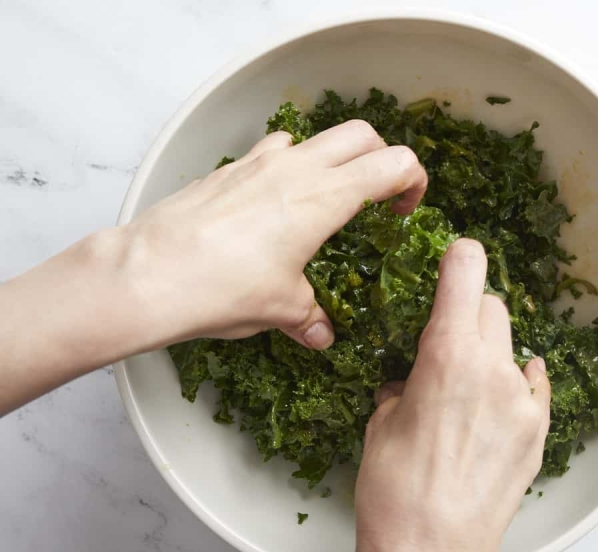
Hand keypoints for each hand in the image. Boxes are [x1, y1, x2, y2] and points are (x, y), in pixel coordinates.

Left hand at [126, 120, 426, 346]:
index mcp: (325, 198)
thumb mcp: (280, 308)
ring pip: (317, 136)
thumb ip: (309, 317)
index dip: (414, 182)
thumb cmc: (222, 288)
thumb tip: (319, 334)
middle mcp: (297, 169)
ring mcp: (260, 162)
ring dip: (335, 158)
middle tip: (376, 198)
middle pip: (363, 135)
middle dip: (381, 160)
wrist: (149, 274)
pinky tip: (276, 201)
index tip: (403, 212)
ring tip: (326, 199)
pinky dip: (290, 163)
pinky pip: (273, 149)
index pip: (395, 164)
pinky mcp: (230, 168)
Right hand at [351, 239, 550, 551]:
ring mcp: (522, 400)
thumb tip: (412, 380)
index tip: (454, 258)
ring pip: (511, 347)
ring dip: (489, 354)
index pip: (466, 271)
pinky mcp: (539, 430)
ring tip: (466, 393)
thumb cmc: (394, 492)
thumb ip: (404, 383)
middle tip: (448, 339)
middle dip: (469, 312)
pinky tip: (498, 403)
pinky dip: (517, 382)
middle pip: (492, 306)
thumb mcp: (381, 423)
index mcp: (446, 355)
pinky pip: (533, 383)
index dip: (459, 257)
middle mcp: (493, 368)